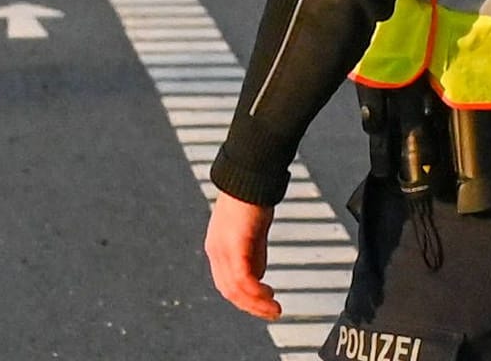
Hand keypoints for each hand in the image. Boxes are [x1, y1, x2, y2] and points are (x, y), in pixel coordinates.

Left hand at [205, 192, 280, 319]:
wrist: (250, 176)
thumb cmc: (252, 198)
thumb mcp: (252, 233)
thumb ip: (254, 254)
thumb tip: (258, 276)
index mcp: (217, 247)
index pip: (226, 283)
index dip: (244, 299)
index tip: (262, 305)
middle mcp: (215, 250)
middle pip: (229, 291)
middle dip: (252, 307)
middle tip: (271, 313)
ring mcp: (223, 248)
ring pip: (236, 290)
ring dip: (257, 304)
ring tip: (274, 309)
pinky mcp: (235, 245)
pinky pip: (243, 278)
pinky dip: (256, 292)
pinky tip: (269, 295)